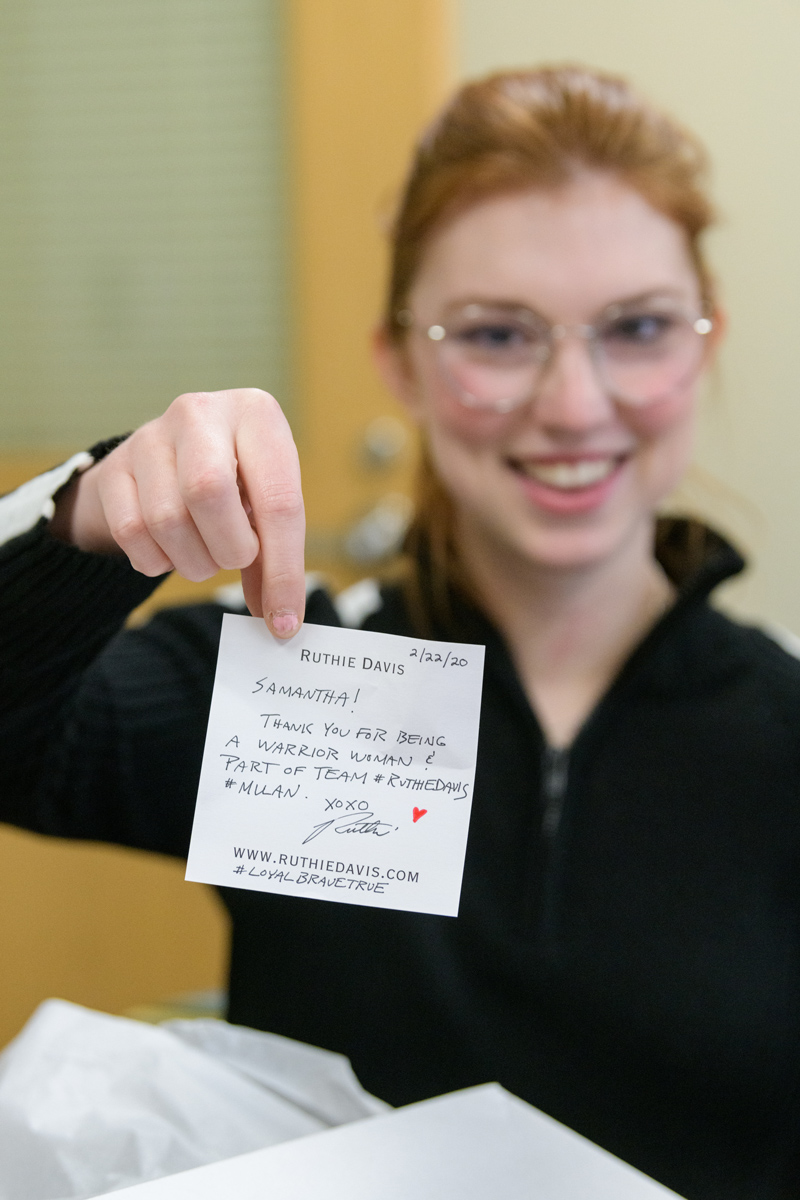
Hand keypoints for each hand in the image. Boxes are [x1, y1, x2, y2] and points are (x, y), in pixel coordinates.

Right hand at [51, 389, 305, 637]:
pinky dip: (156, 560)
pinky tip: (172, 550)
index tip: (283, 620)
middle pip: (208, 492)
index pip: (278, 499)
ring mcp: (150, 437)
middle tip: (235, 559)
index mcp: (256, 414)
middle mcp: (200, 413)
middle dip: (229, 549)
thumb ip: (275, 558)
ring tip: (206, 552)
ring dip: (193, 560)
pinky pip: (130, 533)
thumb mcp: (265, 504)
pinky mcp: (113, 469)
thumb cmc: (236, 482)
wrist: (170, 457)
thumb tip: (280, 622)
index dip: (284, 570)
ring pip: (166, 518)